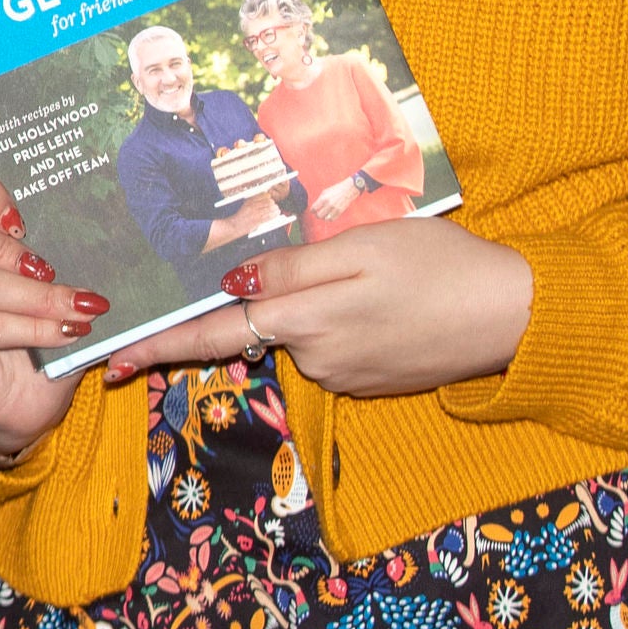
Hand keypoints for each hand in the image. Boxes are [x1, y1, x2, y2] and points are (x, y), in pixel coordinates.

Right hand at [0, 148, 107, 463]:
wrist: (18, 398)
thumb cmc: (31, 324)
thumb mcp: (41, 274)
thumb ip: (48, 244)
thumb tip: (101, 219)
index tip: (21, 218)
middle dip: (4, 244)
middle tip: (46, 267)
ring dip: (40, 296)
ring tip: (81, 308)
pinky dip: (36, 329)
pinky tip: (67, 333)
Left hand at [103, 216, 531, 396]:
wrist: (515, 316)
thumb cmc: (440, 266)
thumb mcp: (361, 249)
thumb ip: (291, 268)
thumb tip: (228, 284)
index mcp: (306, 321)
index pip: (213, 336)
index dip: (160, 346)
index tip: (112, 362)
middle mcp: (316, 359)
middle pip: (253, 332)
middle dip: (234, 315)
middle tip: (246, 290)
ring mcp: (344, 376)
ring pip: (295, 335)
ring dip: (304, 308)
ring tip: (365, 272)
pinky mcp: (369, 380)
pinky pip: (329, 346)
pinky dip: (334, 321)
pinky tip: (378, 297)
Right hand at [217, 192, 291, 242]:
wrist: (234, 225)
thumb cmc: (239, 217)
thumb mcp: (244, 206)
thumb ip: (253, 203)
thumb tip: (264, 200)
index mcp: (249, 201)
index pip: (262, 196)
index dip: (268, 197)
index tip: (270, 198)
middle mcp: (252, 206)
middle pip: (267, 202)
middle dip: (272, 203)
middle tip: (275, 205)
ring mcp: (255, 213)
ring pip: (269, 209)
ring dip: (275, 209)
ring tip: (277, 210)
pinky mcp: (257, 220)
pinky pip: (268, 217)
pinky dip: (273, 215)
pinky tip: (276, 214)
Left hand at [308, 176, 358, 222]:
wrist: (348, 189)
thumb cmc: (336, 189)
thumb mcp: (325, 192)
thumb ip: (319, 199)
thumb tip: (315, 206)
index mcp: (323, 198)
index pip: (314, 208)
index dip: (312, 210)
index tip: (312, 211)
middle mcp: (328, 204)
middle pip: (319, 215)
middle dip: (317, 215)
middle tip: (317, 214)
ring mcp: (334, 209)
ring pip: (325, 219)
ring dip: (324, 217)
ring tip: (324, 215)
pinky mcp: (340, 212)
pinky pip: (332, 219)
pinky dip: (330, 218)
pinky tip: (329, 215)